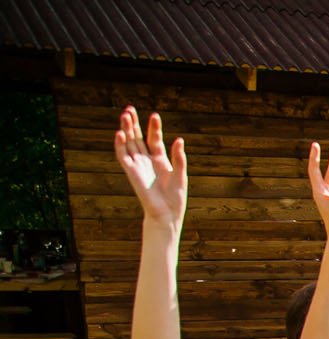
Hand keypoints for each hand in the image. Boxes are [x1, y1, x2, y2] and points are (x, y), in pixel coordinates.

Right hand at [114, 108, 187, 225]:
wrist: (166, 212)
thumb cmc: (176, 196)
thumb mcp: (181, 174)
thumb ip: (179, 158)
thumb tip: (179, 140)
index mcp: (160, 160)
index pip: (154, 139)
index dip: (154, 127)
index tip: (154, 115)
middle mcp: (147, 160)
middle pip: (137, 137)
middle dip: (134, 123)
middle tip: (129, 108)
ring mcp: (138, 165)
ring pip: (129, 143)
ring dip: (126, 129)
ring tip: (125, 115)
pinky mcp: (131, 171)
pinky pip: (123, 156)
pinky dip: (120, 144)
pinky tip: (120, 133)